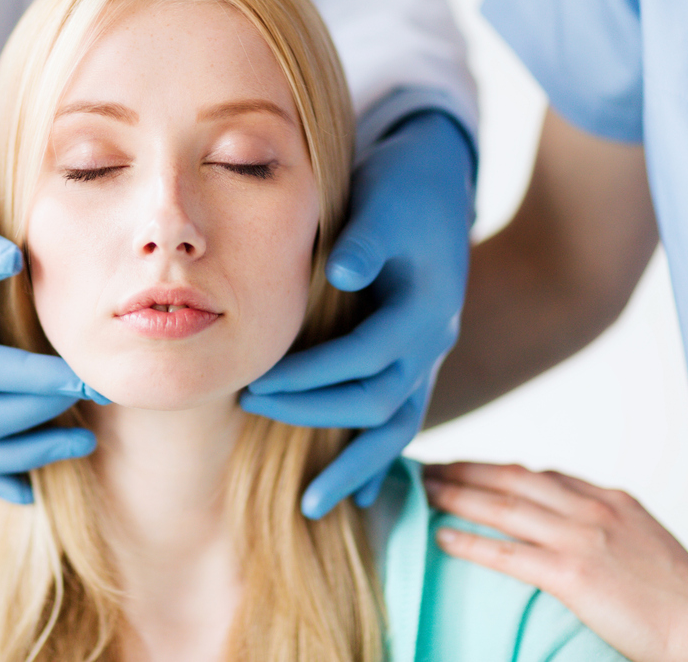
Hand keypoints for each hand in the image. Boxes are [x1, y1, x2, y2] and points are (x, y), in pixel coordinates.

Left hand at [240, 111, 472, 518]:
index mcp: (426, 310)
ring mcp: (430, 355)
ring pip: (397, 424)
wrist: (437, 181)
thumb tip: (341, 274)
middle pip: (377, 401)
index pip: (362, 357)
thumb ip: (366, 242)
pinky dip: (377, 451)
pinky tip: (357, 489)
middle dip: (312, 413)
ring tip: (314, 507)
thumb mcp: (384, 204)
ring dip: (355, 465)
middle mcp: (434, 342)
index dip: (309, 375)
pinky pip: (402, 416)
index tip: (256, 380)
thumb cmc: (401, 191)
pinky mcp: (417, 357)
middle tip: (250, 406)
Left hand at [424, 461, 687, 661]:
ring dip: (456, 494)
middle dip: (464, 468)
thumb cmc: (680, 593)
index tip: (464, 464)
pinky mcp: (571, 575)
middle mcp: (589, 508)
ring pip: (502, 506)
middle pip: (511, 478)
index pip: (539, 473)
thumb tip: (564, 509)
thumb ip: (603, 518)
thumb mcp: (642, 536)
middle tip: (427, 465)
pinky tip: (441, 536)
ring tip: (424, 489)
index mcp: (608, 498)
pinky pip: (505, 553)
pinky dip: (468, 541)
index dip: (495, 466)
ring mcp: (579, 539)